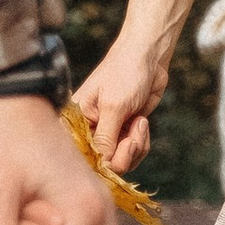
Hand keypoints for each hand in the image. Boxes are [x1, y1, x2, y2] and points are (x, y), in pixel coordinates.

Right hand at [70, 33, 168, 179]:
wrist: (149, 57)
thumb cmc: (125, 73)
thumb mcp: (114, 106)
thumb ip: (105, 139)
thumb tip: (101, 167)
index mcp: (75, 122)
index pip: (81, 158)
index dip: (101, 162)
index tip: (119, 146)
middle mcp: (88, 131)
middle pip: (103, 165)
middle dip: (124, 154)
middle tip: (132, 135)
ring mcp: (108, 133)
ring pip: (121, 162)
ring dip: (135, 146)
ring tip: (139, 123)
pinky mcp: (124, 132)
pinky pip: (132, 153)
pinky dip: (141, 142)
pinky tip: (142, 122)